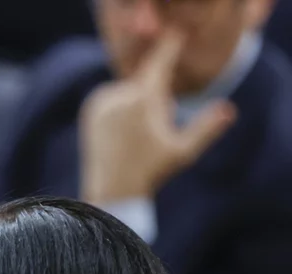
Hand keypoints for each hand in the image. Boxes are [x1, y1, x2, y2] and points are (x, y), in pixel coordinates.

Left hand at [79, 30, 236, 203]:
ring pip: (130, 89)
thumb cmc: (151, 172)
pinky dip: (121, 105)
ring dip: (138, 101)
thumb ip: (207, 128)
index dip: (170, 46)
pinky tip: (121, 131)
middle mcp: (119, 95)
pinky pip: (114, 96)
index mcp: (143, 100)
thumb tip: (230, 109)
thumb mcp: (183, 153)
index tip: (177, 36)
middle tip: (150, 131)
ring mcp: (101, 100)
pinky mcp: (90, 107)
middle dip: (157, 96)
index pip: (160, 62)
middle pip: (147, 81)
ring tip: (134, 135)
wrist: (110, 189)